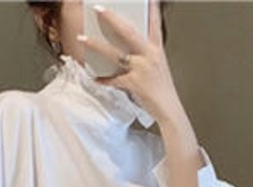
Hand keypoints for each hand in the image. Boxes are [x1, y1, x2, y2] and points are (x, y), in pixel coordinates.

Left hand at [77, 1, 186, 129]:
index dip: (150, 8)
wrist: (170, 110)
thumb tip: (129, 50)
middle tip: (98, 8)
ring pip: (115, 54)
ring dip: (97, 45)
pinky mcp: (135, 84)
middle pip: (128, 32)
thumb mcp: (158, 67)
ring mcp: (142, 69)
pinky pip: (114, 80)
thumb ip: (145, 55)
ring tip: (83, 38)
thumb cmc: (163, 90)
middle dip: (112, 19)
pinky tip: (94, 78)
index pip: (154, 23)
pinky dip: (104, 80)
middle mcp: (150, 56)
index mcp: (157, 49)